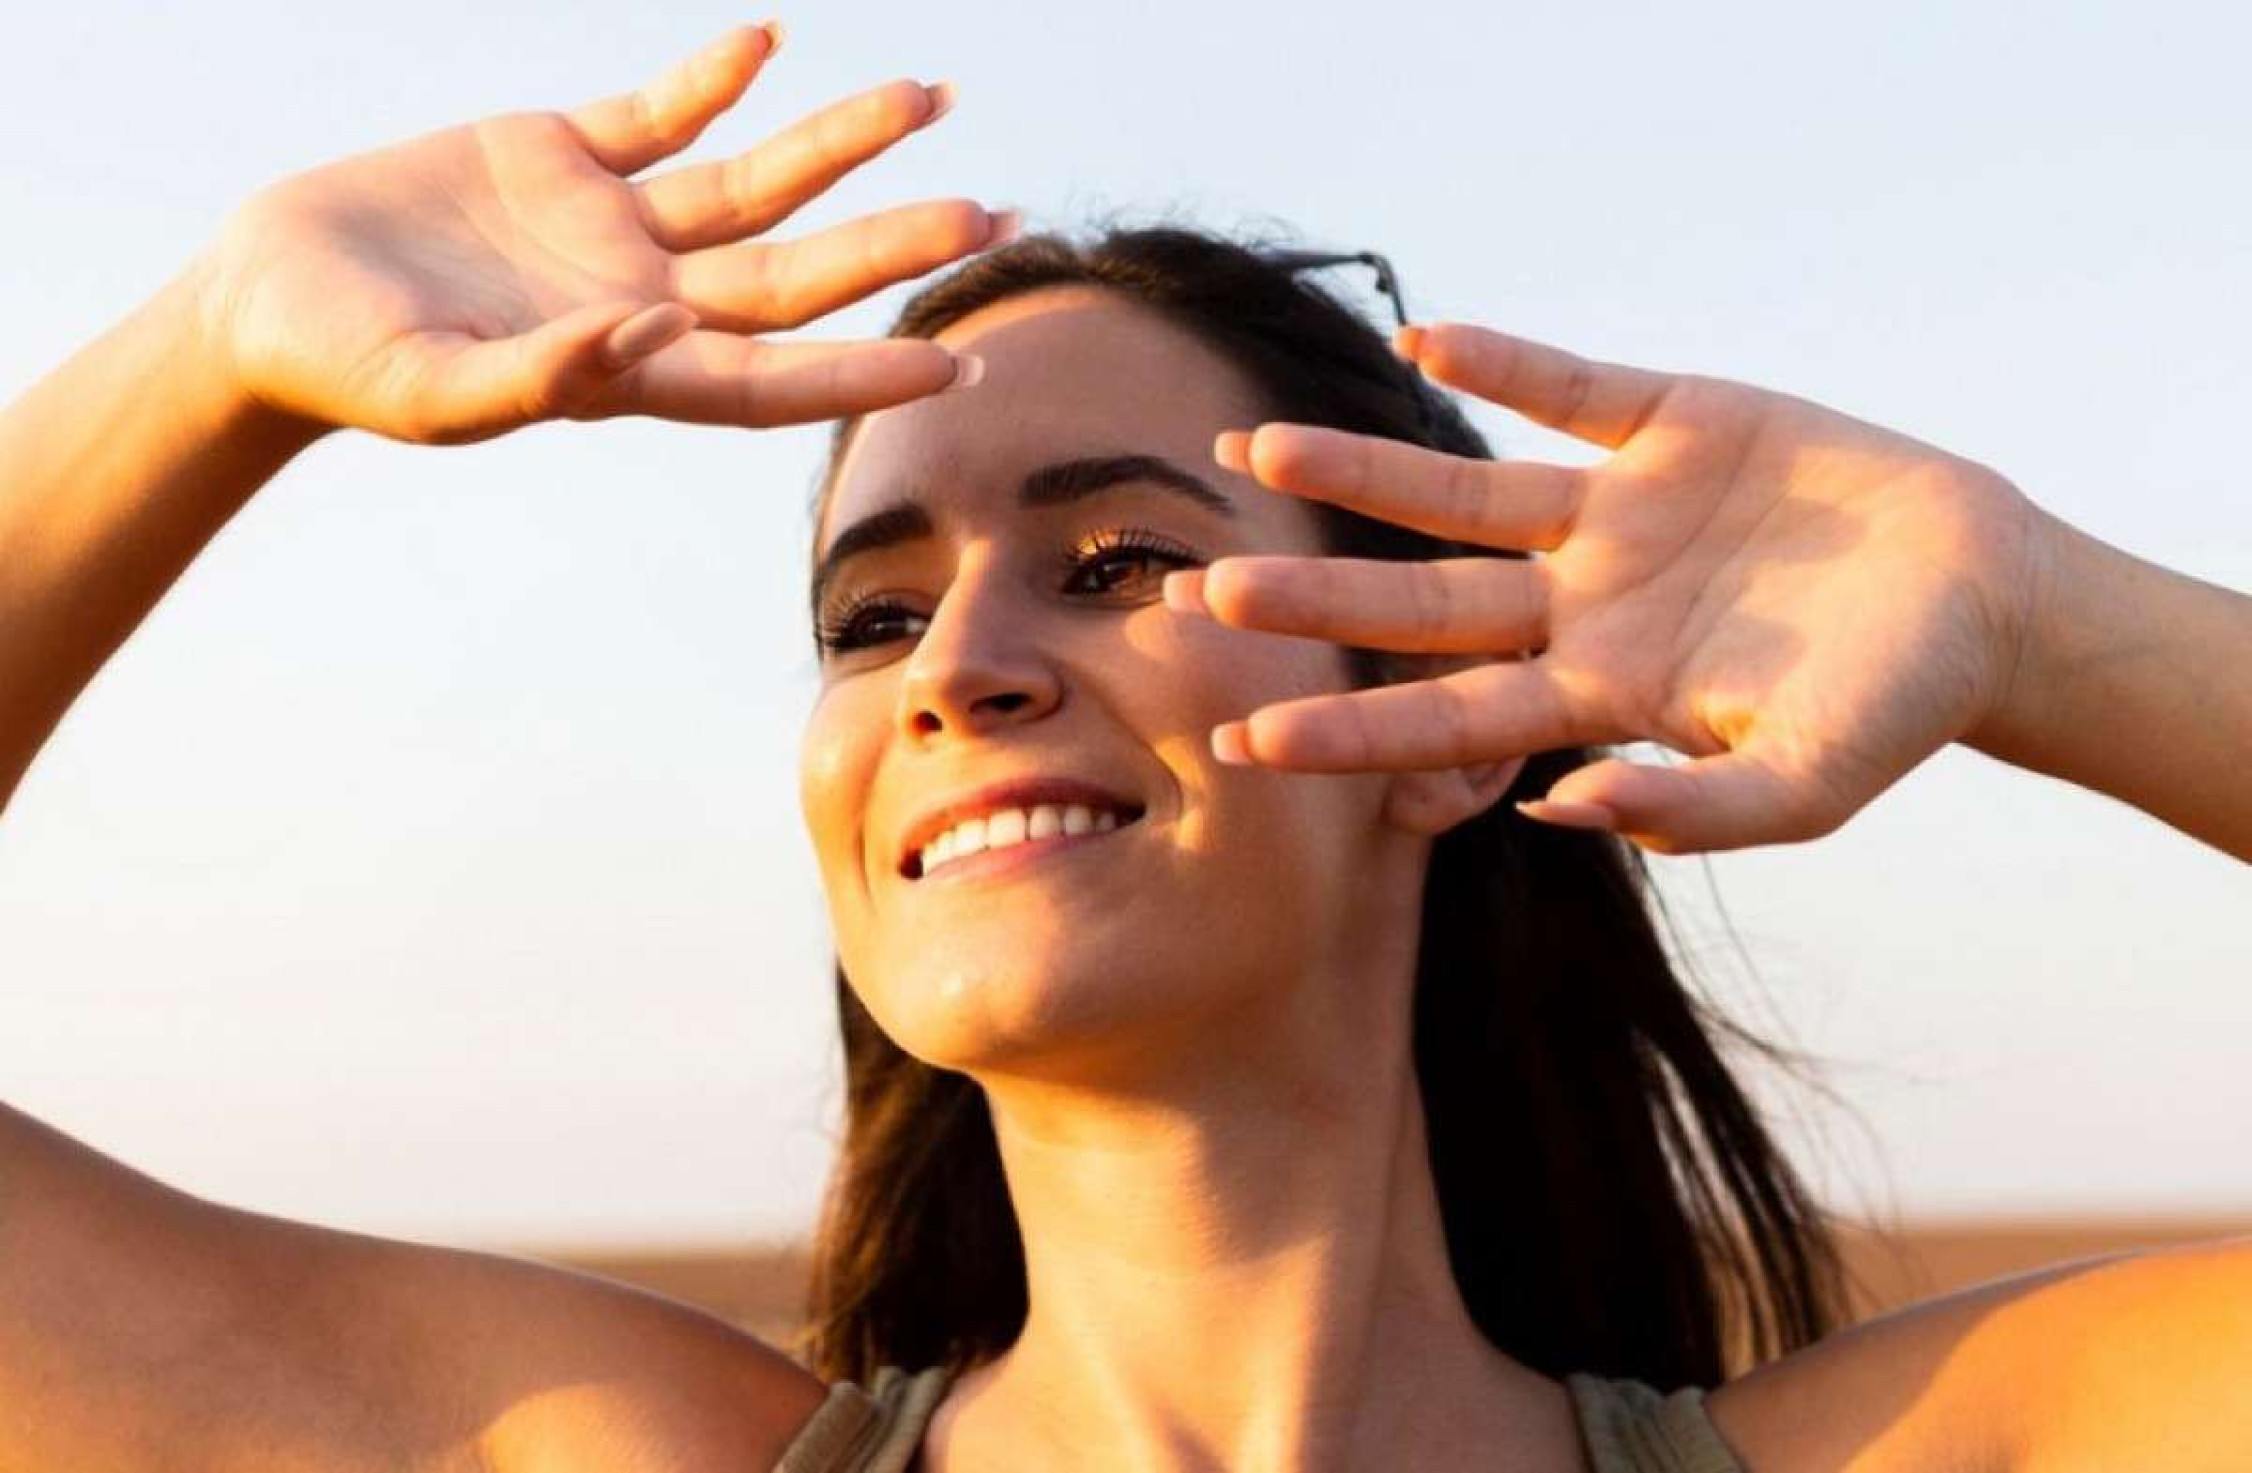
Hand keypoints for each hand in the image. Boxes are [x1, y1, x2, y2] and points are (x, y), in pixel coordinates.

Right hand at [186, 24, 1004, 444]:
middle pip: (796, 272)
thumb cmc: (340, 364)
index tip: (954, 364)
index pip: (772, 379)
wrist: (264, 293)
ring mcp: (611, 224)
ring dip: (840, 142)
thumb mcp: (430, 388)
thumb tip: (654, 337)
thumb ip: (542, 377)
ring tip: (930, 97)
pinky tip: (768, 43)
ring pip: (755, 181)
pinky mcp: (563, 153)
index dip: (860, 372)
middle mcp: (642, 299)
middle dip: (892, 244)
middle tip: (992, 217)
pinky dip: (715, 79)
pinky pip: (662, 111)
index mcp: (628, 373)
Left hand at [1167, 323, 2056, 854]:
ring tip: (1256, 450)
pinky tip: (1421, 336)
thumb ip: (1690, 812)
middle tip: (1204, 596)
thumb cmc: (1895, 709)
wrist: (1983, 597)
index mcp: (1599, 693)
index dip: (1350, 733)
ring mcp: (1618, 510)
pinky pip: (1567, 386)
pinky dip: (1504, 359)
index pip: (1448, 717)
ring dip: (1362, 473)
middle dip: (1316, 602)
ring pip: (1461, 491)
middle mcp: (1582, 602)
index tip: (1246, 742)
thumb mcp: (1806, 787)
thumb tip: (1560, 813)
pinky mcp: (1672, 422)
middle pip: (1420, 605)